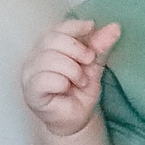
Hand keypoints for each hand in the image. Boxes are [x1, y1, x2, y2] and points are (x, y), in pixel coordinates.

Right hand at [21, 17, 119, 135]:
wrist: (77, 118)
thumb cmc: (80, 90)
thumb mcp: (94, 65)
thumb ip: (100, 46)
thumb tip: (115, 27)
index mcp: (48, 46)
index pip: (57, 28)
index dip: (74, 26)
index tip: (91, 27)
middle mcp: (34, 57)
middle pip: (52, 40)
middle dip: (76, 48)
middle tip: (90, 60)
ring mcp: (29, 74)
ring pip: (48, 59)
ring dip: (72, 69)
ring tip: (81, 81)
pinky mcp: (30, 92)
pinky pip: (44, 79)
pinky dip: (61, 81)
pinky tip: (66, 88)